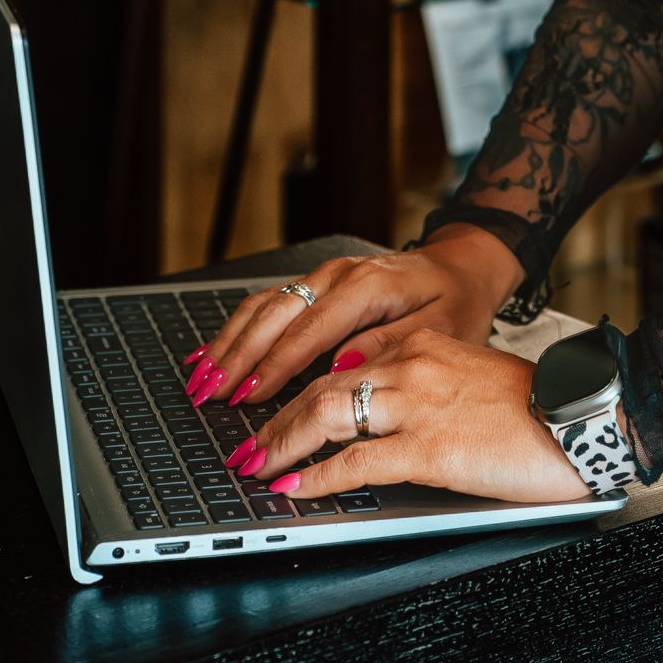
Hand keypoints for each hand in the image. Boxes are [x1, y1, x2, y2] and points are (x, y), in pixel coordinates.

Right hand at [183, 227, 521, 412]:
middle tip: (209, 394)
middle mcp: (338, 274)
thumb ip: (390, 346)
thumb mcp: (442, 327)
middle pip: (275, 316)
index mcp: (368, 286)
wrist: (462, 265)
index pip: (310, 331)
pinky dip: (237, 328)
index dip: (274, 366)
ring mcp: (324, 276)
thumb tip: (341, 369)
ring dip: (228, 343)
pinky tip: (212, 350)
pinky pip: (268, 303)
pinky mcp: (317, 284)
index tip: (248, 396)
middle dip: (237, 357)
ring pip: (263, 307)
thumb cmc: (455, 300)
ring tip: (200, 380)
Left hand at [239, 332, 598, 506]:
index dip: (297, 389)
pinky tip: (298, 488)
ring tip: (257, 468)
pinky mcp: (429, 447)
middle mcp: (413, 365)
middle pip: (320, 388)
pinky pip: (357, 462)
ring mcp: (418, 405)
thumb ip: (424, 384)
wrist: (581, 416)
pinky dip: (319, 477)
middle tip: (246, 447)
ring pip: (326, 416)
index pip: (341, 364)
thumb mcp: (470, 378)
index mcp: (424, 345)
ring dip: (282, 445)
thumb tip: (377, 410)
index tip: (273, 410)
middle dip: (274, 420)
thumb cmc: (535, 407)